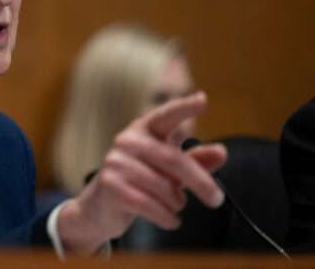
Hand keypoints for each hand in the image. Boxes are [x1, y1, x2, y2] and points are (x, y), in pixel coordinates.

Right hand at [56, 91, 227, 255]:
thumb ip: (194, 161)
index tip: (203, 100)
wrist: (98, 207)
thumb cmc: (138, 182)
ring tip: (174, 206)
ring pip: (163, 187)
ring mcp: (115, 162)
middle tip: (216, 199)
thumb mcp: (167, 170)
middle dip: (200, 182)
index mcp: (142, 130)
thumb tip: (221, 153)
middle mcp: (126, 141)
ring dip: (177, 203)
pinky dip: (167, 217)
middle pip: (173, 159)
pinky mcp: (110, 185)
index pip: (165, 116)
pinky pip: (150, 205)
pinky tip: (171, 220)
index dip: (183, 108)